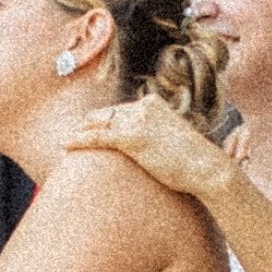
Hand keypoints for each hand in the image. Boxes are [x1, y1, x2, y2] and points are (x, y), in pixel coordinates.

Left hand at [70, 92, 227, 199]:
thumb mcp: (169, 140)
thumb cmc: (191, 162)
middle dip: (87, 126)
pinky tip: (65, 145)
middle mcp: (144, 107)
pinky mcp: (134, 137)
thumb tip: (141, 147)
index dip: (100, 122)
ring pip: (99, 124)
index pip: (118, 111)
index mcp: (152, 104)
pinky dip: (80, 140)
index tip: (86, 129)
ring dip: (80, 134)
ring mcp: (139, 120)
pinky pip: (99, 137)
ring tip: (65, 144)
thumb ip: (152, 136)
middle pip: (105, 114)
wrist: (206, 168)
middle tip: (70, 137)